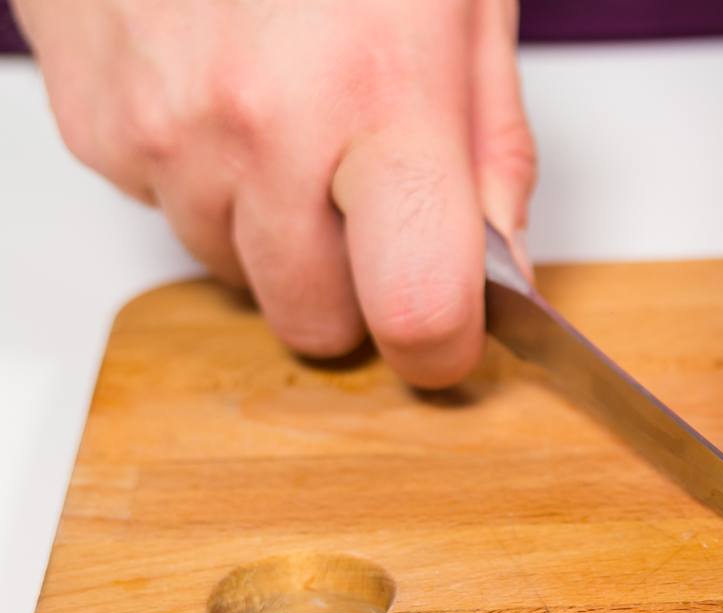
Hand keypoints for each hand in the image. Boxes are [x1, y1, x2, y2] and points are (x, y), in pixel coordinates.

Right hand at [16, 0, 532, 387]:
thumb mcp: (461, 5)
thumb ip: (491, 150)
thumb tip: (504, 265)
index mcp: (379, 99)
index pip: (417, 310)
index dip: (445, 344)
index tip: (453, 333)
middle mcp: (261, 129)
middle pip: (316, 321)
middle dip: (356, 291)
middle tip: (371, 204)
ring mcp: (164, 133)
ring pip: (235, 272)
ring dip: (274, 230)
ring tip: (293, 118)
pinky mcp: (95, 126)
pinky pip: (164, 209)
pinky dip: (203, 177)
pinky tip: (224, 89)